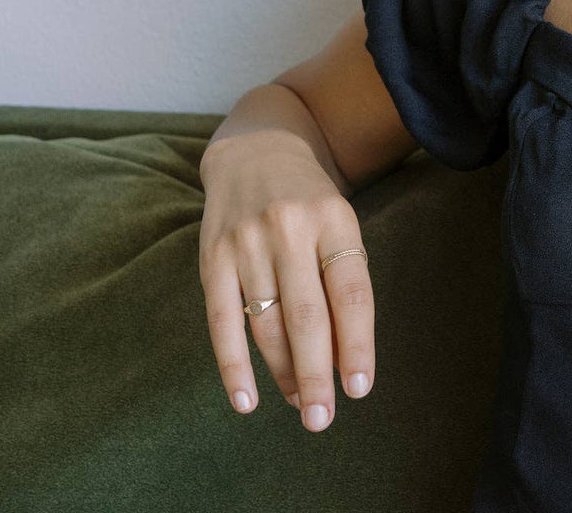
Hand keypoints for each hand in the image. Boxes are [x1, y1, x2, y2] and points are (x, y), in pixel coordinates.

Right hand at [198, 130, 374, 431]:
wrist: (256, 153)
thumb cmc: (309, 204)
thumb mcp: (339, 225)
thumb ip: (342, 282)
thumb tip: (339, 360)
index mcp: (334, 219)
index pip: (351, 293)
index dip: (357, 345)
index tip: (359, 390)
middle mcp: (290, 228)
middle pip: (307, 316)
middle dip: (316, 375)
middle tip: (323, 419)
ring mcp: (247, 241)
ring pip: (267, 324)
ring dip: (283, 373)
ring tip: (301, 403)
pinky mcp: (212, 256)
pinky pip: (222, 321)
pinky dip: (232, 366)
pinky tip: (246, 400)